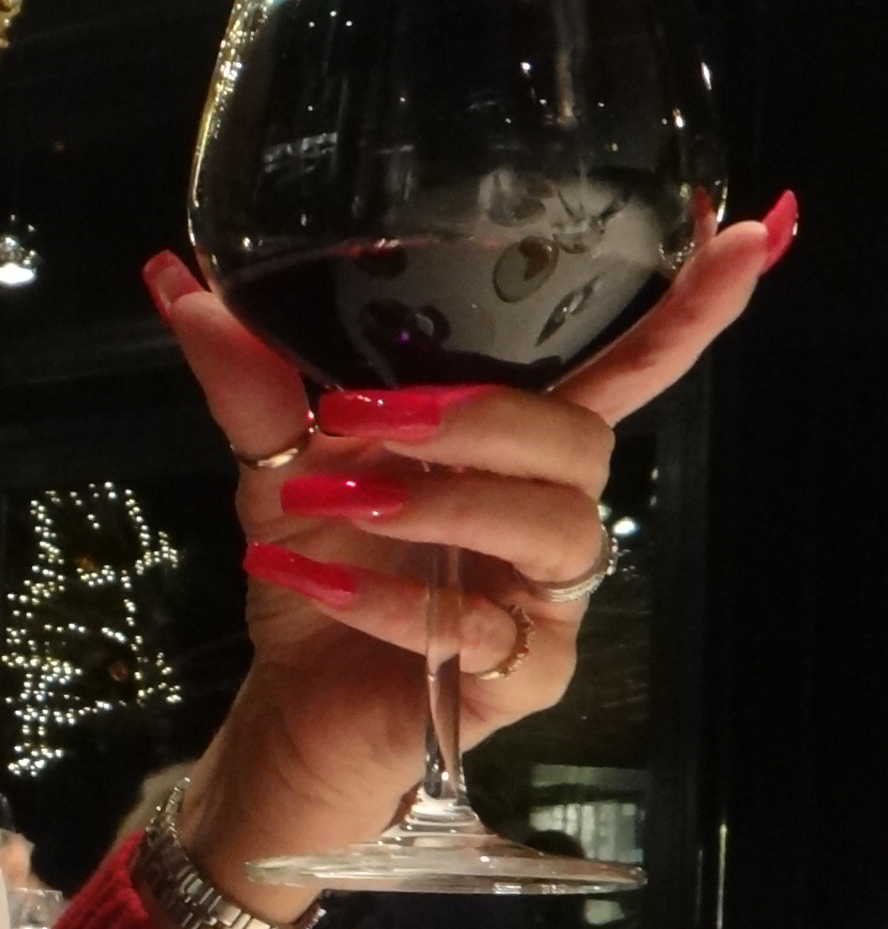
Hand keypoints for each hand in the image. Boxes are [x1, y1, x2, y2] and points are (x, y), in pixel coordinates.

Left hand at [143, 193, 791, 928]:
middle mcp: (551, 511)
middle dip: (476, 417)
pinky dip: (394, 601)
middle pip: (578, 441)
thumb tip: (177, 278)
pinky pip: (483, 628)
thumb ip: (249, 373)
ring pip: (551, 527)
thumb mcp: (275, 461)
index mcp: (516, 444)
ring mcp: (546, 598)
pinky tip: (320, 582)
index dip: (690, 309)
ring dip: (437, 503)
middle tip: (355, 417)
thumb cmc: (318, 567)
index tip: (751, 228)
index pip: (626, 368)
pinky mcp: (519, 677)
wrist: (285, 700)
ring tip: (330, 499)